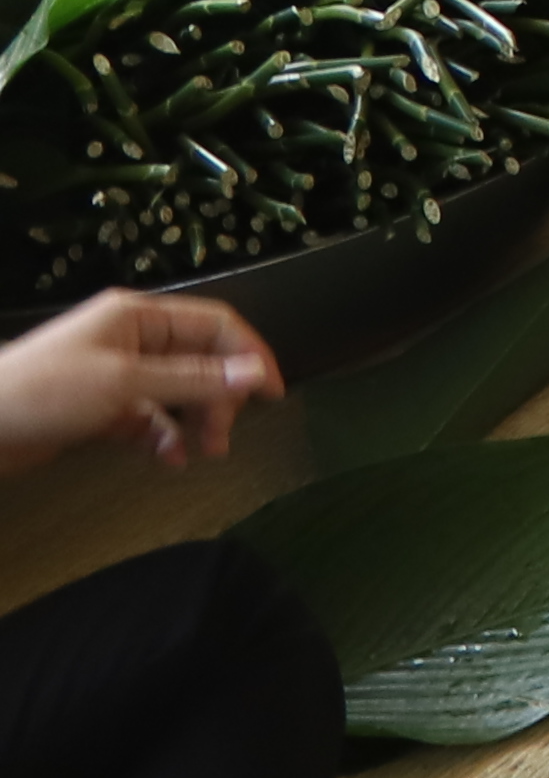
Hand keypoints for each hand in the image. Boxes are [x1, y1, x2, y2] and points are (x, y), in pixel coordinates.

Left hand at [0, 288, 275, 470]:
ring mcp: (115, 374)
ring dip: (192, 422)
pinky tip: (166, 460)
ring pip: (175, 393)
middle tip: (221, 442)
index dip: (249, 355)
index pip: (215, 324)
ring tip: (198, 455)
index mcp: (140, 317)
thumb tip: (258, 373)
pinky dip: (161, 437)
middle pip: (198, 361)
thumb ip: (194, 379)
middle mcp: (132, 340)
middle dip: (216, 400)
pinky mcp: (98, 408)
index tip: (273, 396)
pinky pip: (147, 418)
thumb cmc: (46, 393)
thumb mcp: (124, 384)